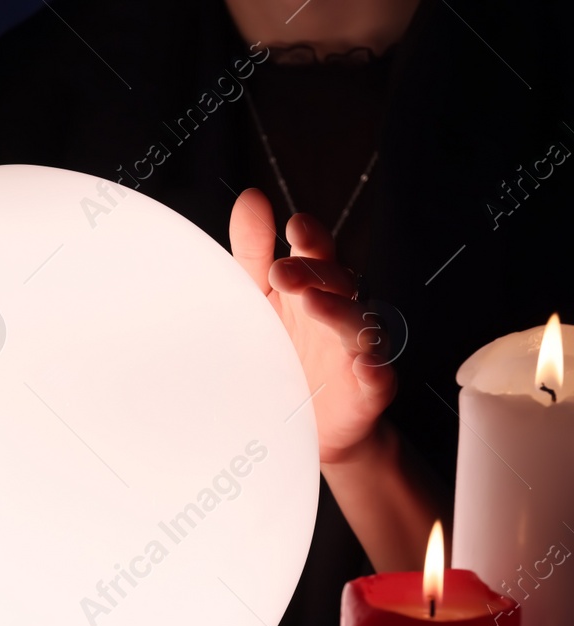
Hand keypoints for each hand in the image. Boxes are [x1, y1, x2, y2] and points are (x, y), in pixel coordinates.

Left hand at [229, 188, 395, 464]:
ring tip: (313, 303)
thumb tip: (250, 198)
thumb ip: (254, 253)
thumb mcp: (260, 299)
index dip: (311, 239)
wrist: (301, 424)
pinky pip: (378, 377)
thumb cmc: (284, 351)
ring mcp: (356, 350)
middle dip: (316, 274)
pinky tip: (364, 365)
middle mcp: (338, 313)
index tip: (294, 228)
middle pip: (339, 283)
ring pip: (358, 324)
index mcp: (313, 287)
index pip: (317, 255)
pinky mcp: (368, 389)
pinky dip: (374, 370)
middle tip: (284, 272)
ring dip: (338, 312)